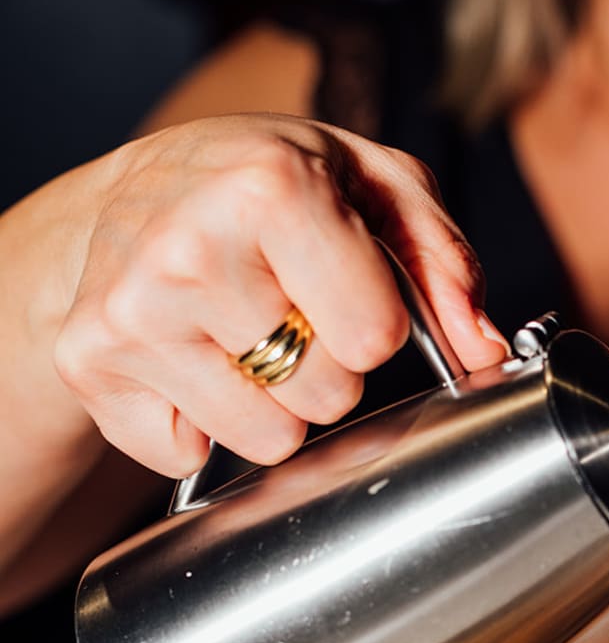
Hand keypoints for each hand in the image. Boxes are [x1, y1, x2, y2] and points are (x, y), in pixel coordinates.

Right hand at [54, 113, 508, 476]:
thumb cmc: (263, 188)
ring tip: (242, 335)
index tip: (347, 289)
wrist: (127, 197)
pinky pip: (189, 457)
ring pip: (268, 440)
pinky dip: (201, 424)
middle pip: (327, 396)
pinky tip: (193, 362)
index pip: (375, 337)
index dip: (376, 324)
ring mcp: (133, 315)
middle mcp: (190, 250)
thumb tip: (484, 349)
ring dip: (271, 404)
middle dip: (325, 366)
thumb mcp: (373, 185)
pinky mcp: (89, 366)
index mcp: (271, 188)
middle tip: (289, 311)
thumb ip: (443, 263)